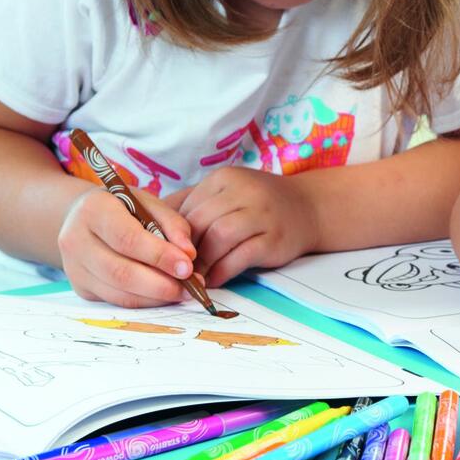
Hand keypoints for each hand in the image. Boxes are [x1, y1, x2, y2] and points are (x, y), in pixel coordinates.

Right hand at [58, 187, 196, 307]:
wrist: (84, 218)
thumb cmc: (123, 208)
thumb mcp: (148, 203)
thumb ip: (172, 225)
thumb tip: (188, 254)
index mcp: (93, 209)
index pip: (127, 239)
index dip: (159, 256)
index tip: (188, 267)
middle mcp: (75, 240)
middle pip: (121, 272)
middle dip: (161, 284)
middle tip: (191, 286)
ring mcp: (74, 268)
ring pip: (119, 293)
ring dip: (156, 297)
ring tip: (183, 292)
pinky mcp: (81, 288)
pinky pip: (116, 301)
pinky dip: (145, 301)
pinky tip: (164, 295)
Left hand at [169, 167, 320, 284]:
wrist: (309, 207)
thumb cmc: (258, 204)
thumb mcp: (226, 194)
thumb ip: (192, 205)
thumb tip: (150, 228)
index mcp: (223, 179)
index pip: (186, 207)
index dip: (171, 234)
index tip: (164, 254)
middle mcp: (243, 191)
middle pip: (200, 222)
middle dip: (184, 250)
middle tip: (175, 270)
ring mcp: (261, 214)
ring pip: (219, 237)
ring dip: (202, 262)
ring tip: (194, 277)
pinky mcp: (275, 238)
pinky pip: (241, 257)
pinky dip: (223, 272)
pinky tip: (215, 280)